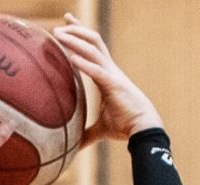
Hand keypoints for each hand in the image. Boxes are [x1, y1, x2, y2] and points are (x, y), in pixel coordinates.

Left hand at [52, 13, 162, 143]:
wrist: (141, 129)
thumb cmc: (124, 125)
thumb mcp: (100, 129)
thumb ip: (87, 134)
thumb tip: (75, 145)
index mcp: (106, 75)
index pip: (92, 49)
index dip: (80, 35)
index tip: (66, 25)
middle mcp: (110, 69)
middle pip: (93, 41)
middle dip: (76, 30)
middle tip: (58, 24)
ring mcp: (112, 75)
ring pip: (93, 49)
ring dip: (75, 40)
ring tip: (58, 34)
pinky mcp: (113, 85)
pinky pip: (96, 71)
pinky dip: (83, 63)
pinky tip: (70, 57)